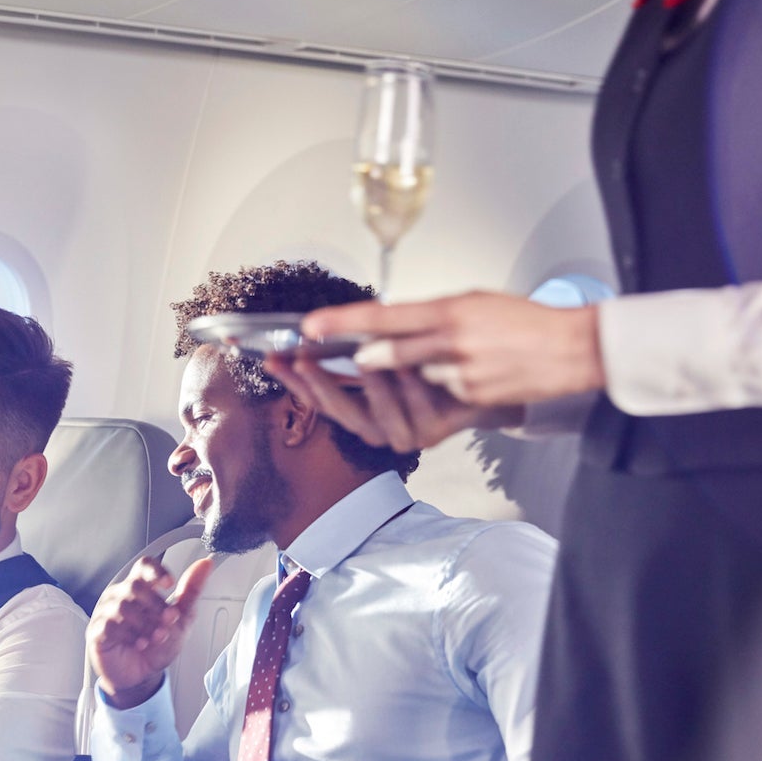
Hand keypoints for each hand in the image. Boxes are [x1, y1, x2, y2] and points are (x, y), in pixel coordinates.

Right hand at [86, 556, 214, 708]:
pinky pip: (109, 625)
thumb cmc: (157, 645)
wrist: (142, 675)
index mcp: (139, 588)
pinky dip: (130, 636)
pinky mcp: (97, 631)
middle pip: (135, 585)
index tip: (170, 585)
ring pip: (123, 606)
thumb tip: (205, 565)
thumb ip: (191, 592)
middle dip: (157, 605)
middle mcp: (120, 596)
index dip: (156, 571)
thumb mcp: (182, 619)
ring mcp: (105, 612)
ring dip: (146, 624)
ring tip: (156, 637)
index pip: (144, 566)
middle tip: (169, 621)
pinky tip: (139, 644)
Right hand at [264, 352, 520, 453]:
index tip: (273, 359)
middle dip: (321, 385)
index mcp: (362, 408)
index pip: (317, 398)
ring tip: (361, 359)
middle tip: (304, 359)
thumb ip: (361, 344)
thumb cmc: (433, 361)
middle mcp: (378, 426)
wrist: (488, 377)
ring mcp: (406, 434)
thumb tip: (315, 325)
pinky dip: (411, 391)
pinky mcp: (435, 434)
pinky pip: (418, 413)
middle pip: (340, 413)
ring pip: (379, 417)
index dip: (293, 381)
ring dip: (370, 389)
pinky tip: (405, 367)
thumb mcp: (392, 347)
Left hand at [301, 291, 603, 407]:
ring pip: (412, 380)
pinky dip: (439, 390)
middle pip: (388, 354)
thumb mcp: (474, 303)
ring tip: (420, 364)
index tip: (310, 325)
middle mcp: (450, 340)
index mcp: (449, 309)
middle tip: (337, 356)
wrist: (571, 349)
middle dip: (361, 360)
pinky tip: (461, 377)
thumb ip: (431, 315)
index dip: (342, 322)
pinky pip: (439, 398)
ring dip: (406, 378)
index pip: (384, 316)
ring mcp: (459, 374)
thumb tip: (390, 322)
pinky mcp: (471, 399)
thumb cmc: (523, 322)